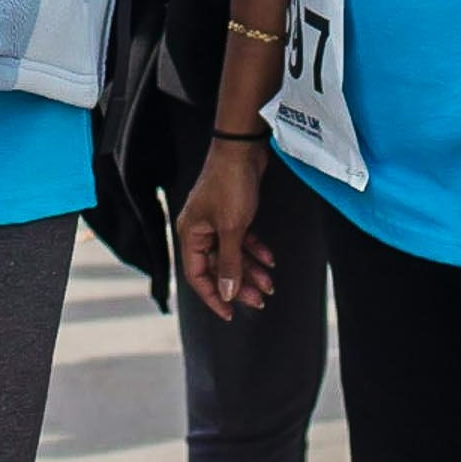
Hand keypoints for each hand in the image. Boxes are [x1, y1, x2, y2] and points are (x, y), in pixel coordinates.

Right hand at [175, 141, 276, 320]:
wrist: (243, 148)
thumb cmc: (230, 183)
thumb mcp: (231, 229)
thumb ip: (229, 263)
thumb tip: (227, 293)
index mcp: (190, 235)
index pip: (197, 276)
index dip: (213, 297)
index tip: (230, 314)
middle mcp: (200, 230)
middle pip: (217, 267)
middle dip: (239, 285)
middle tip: (260, 300)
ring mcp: (216, 222)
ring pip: (232, 255)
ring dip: (251, 270)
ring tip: (270, 284)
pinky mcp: (232, 213)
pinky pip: (241, 240)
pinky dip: (255, 250)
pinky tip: (270, 259)